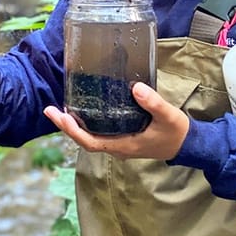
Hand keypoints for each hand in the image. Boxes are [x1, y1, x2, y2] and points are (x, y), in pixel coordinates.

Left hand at [44, 82, 188, 160]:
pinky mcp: (122, 138)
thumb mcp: (168, 116)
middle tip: (49, 110)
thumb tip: (136, 88)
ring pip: (89, 138)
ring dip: (73, 125)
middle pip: (84, 140)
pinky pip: (98, 134)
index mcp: (124, 146)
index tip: (62, 117)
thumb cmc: (176, 132)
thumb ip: (153, 103)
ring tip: (58, 110)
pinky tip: (81, 111)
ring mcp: (119, 144)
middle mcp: (117, 148)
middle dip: (66, 126)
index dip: (74, 131)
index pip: (91, 143)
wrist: (186, 144)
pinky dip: (85, 124)